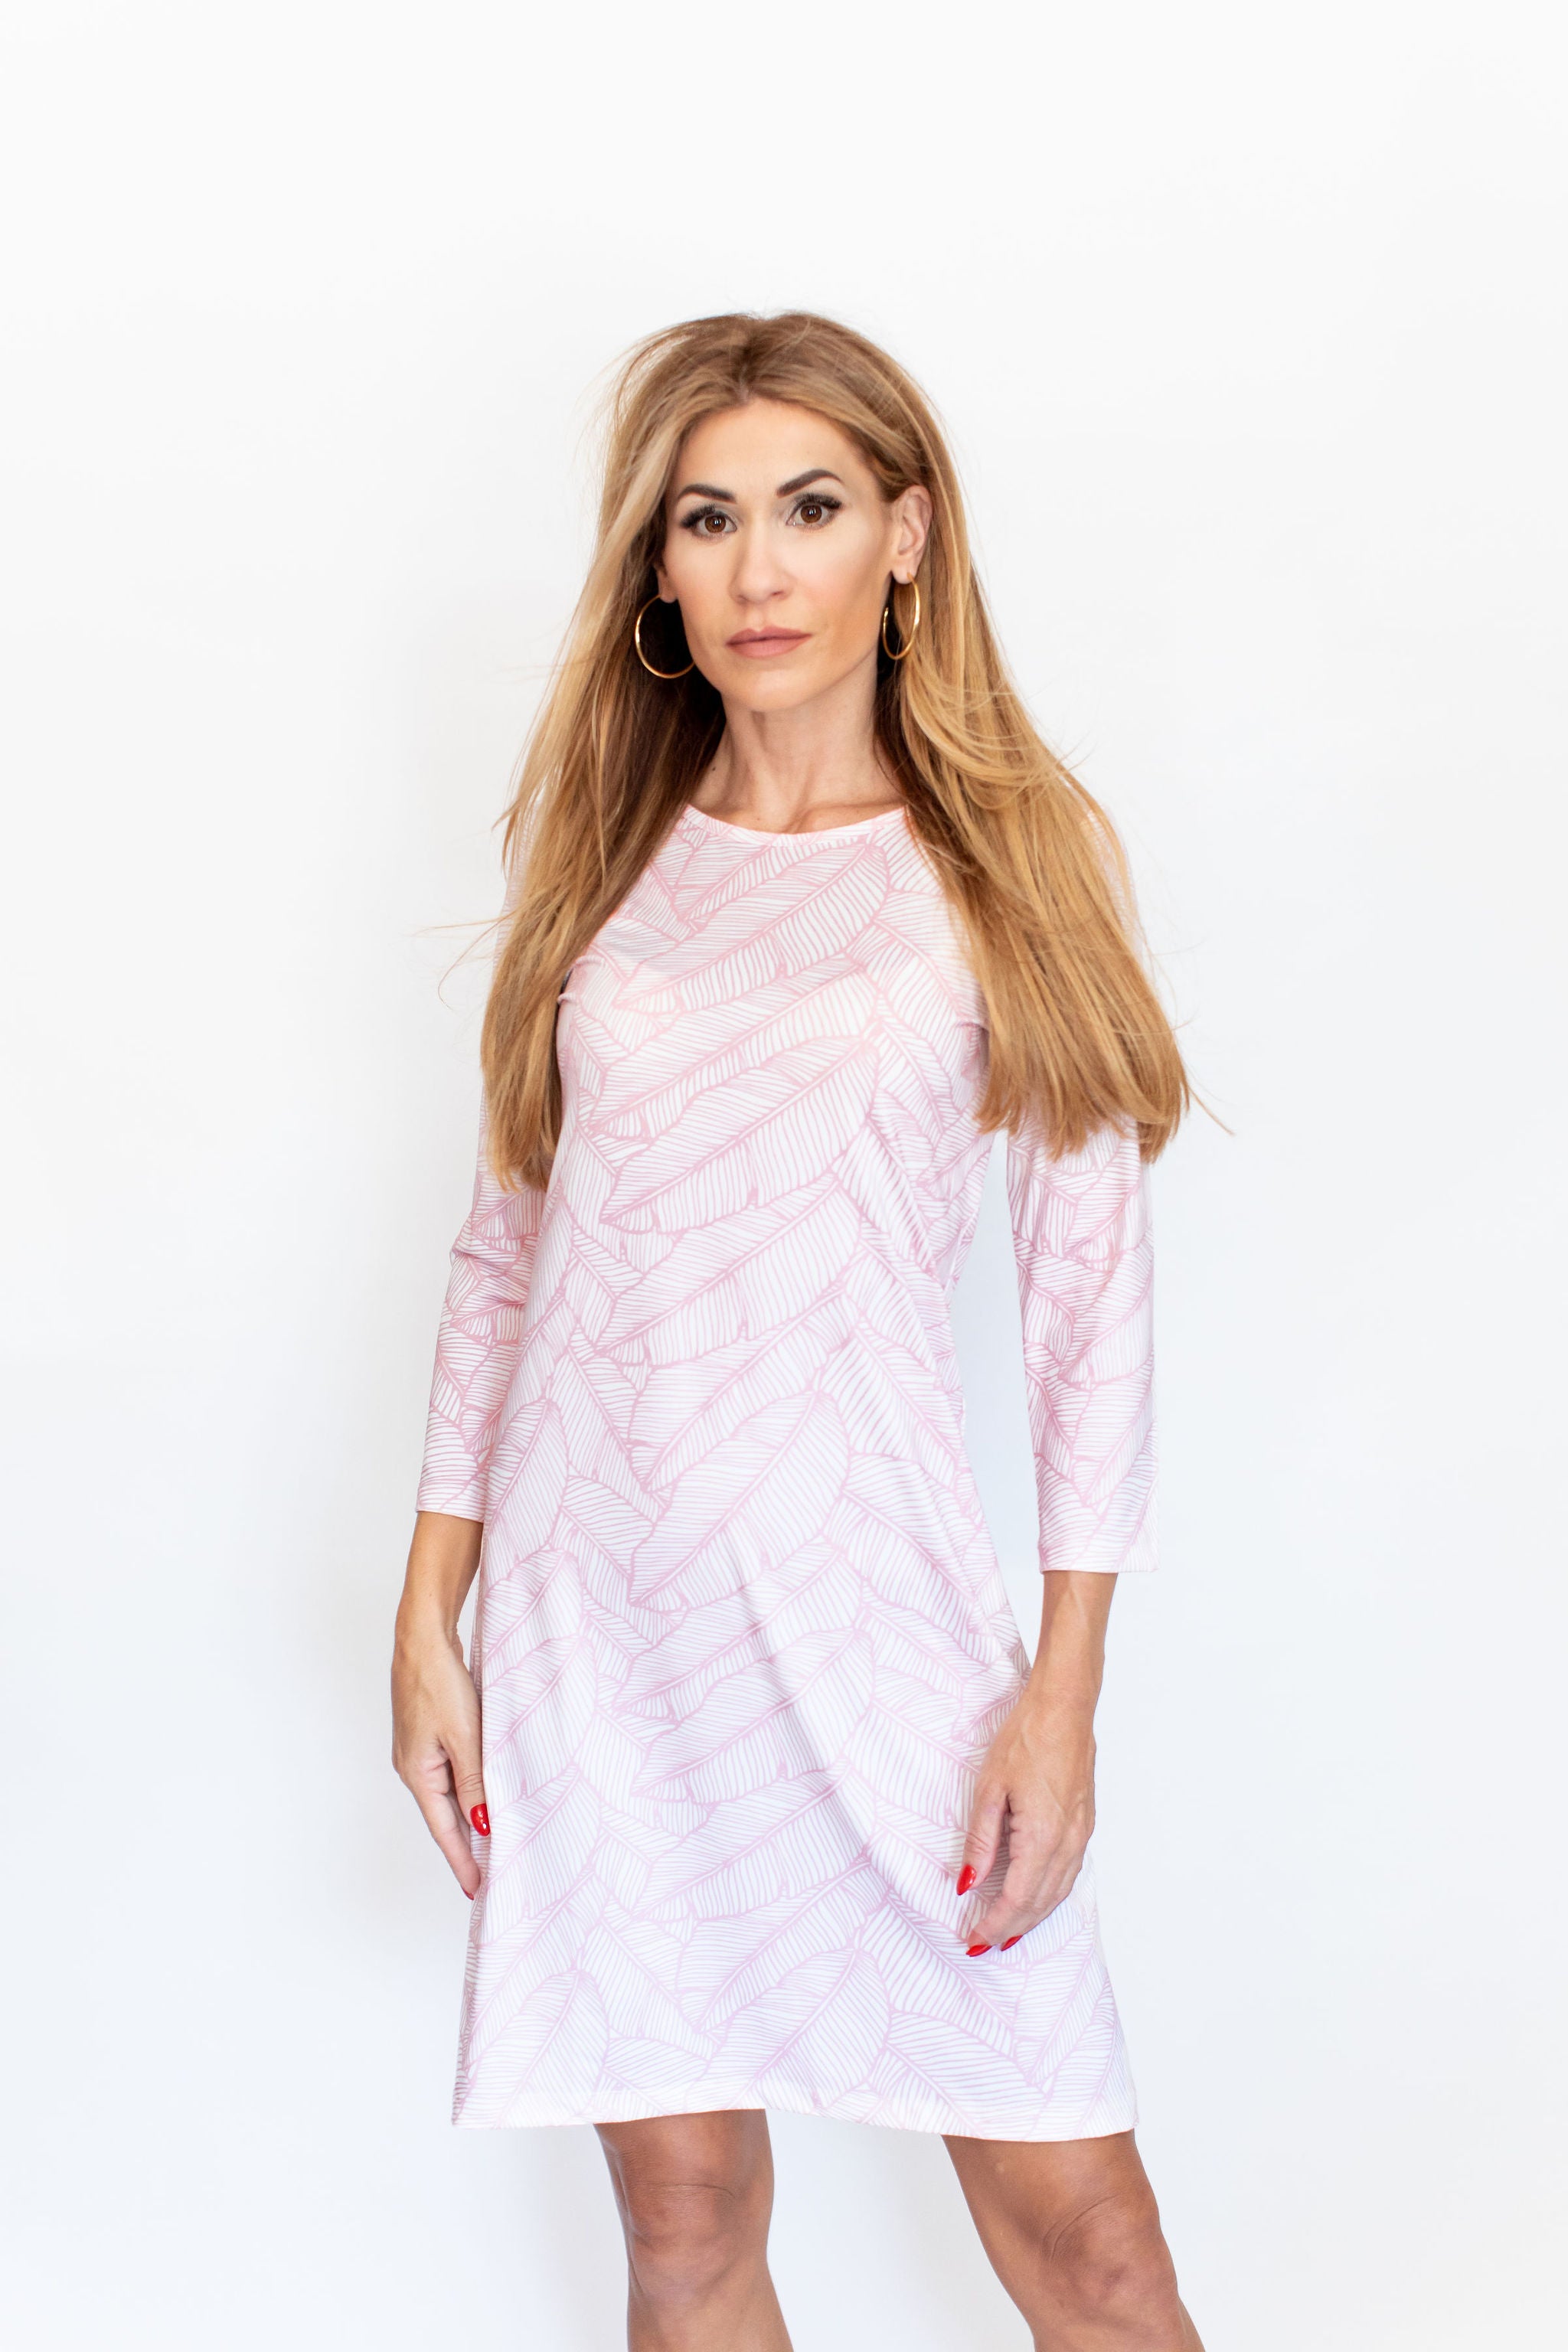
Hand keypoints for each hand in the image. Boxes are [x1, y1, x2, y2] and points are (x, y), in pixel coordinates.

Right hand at [392, 1618, 487, 1897]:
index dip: (463, 1861)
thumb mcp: (464, 1737)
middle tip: (490, 1874)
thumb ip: (475, 1783)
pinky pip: (450, 1773)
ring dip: (469, 1817)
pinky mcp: (428, 1734)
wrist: (422, 1638)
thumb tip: (482, 1825)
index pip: (445, 1831)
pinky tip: (484, 1793)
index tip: (478, 1889)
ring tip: (494, 1841)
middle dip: (467, 1847)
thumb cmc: (439, 1683)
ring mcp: (418, 1751)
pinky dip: (467, 1789)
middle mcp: (413, 1768)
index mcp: (418, 1775)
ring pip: (448, 1795)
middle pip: (444, 1817)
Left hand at [956, 1684, 1095, 1951]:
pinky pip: (1068, 1874)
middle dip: (1011, 1929)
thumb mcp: (989, 1789)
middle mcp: (1067, 1843)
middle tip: (983, 1943)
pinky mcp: (1085, 1825)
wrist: (1065, 1708)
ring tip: (1007, 1933)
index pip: (1015, 1899)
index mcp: (1041, 1837)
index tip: (972, 1936)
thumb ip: (980, 1841)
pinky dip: (1049, 1896)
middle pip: (1039, 1904)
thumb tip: (967, 1883)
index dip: (993, 1923)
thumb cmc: (1026, 1739)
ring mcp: (1081, 1835)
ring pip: (1057, 1893)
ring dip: (1032, 1917)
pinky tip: (1034, 1898)